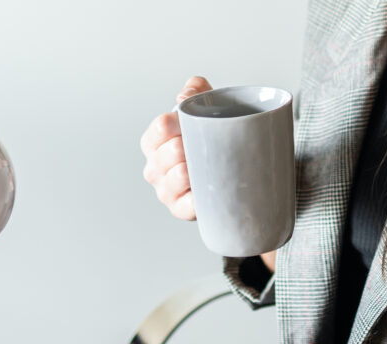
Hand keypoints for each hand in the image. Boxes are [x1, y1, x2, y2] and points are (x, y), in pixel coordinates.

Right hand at [140, 76, 212, 220]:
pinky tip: (204, 192)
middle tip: (206, 144)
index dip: (176, 123)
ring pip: (176, 177)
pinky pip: (186, 205)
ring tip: (203, 165)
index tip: (192, 122)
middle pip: (168, 152)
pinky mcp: (181, 210)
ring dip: (190, 171)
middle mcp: (154, 167)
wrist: (231, 173)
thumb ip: (195, 90)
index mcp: (154, 142)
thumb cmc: (211, 140)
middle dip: (186, 147)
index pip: (159, 128)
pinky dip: (195, 199)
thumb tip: (185, 97)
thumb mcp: (204, 110)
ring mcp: (166, 190)